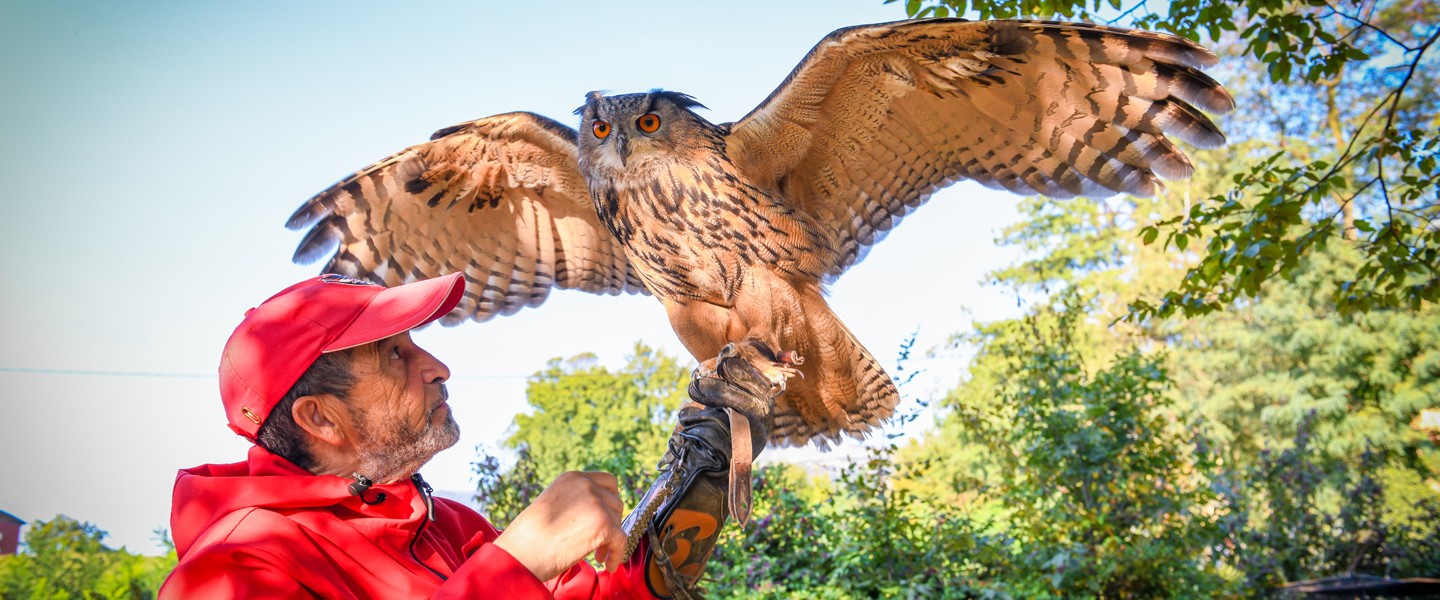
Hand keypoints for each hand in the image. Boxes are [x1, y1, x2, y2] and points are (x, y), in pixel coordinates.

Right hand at [493, 471, 626, 580]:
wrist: (521, 552)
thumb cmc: (531, 536)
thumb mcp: (554, 504)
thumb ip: (576, 501)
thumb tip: (600, 512)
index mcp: (572, 478)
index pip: (608, 481)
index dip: (611, 500)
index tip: (608, 516)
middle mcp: (586, 485)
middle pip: (615, 502)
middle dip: (612, 522)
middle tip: (602, 541)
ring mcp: (595, 504)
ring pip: (618, 523)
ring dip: (611, 540)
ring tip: (599, 555)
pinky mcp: (603, 525)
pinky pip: (621, 541)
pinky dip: (618, 555)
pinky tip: (609, 564)